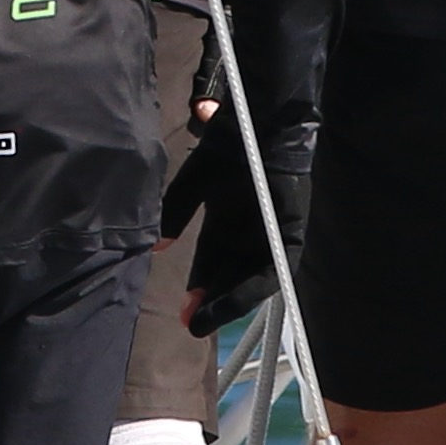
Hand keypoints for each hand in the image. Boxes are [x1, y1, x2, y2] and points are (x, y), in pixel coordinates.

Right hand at [165, 106, 312, 334]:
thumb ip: (175, 214)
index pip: (212, 260)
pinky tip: (231, 302)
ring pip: (248, 278)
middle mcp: (248, 231)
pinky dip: (251, 288)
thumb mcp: (194, 183)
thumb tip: (156, 245)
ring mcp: (269, 234)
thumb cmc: (229, 146)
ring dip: (227, 301)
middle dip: (210, 299)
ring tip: (203, 321)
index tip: (183, 310)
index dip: (199, 285)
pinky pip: (273, 269)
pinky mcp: (289, 234)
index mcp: (227, 219)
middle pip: (228, 274)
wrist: (261, 122)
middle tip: (189, 322)